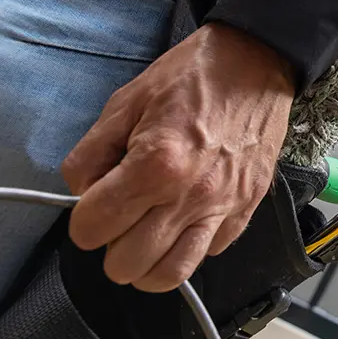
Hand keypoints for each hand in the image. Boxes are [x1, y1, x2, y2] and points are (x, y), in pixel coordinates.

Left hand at [61, 23, 294, 292]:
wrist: (255, 63)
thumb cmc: (191, 76)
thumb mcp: (126, 101)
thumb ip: (91, 152)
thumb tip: (81, 192)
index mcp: (154, 165)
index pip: (91, 228)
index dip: (82, 217)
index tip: (92, 200)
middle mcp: (189, 197)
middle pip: (126, 264)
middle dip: (111, 243)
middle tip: (118, 217)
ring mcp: (223, 208)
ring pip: (171, 274)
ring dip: (147, 263)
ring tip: (144, 239)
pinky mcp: (247, 209)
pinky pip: (210, 252)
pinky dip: (190, 246)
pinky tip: (184, 219)